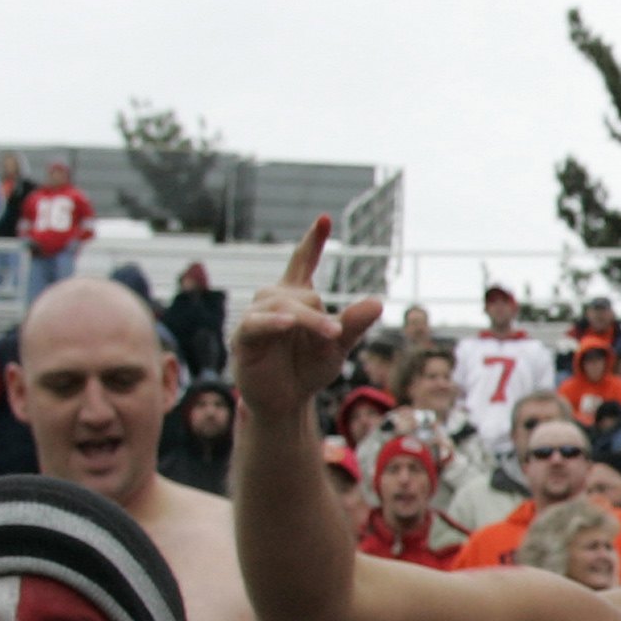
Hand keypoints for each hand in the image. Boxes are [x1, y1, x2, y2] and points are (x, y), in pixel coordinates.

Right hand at [233, 216, 382, 420]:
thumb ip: (353, 325)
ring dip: (306, 320)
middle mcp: (274, 301)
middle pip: (302, 294)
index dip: (313, 241)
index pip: (303, 262)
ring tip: (326, 335)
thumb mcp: (338, 347)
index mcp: (297, 298)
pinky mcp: (243, 338)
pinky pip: (256, 323)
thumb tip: (377, 302)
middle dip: (320, 315)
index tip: (325, 218)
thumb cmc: (308, 369)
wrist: (285, 401)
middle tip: (335, 335)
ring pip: (282, 306)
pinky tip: (287, 322)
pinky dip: (273, 322)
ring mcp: (257, 318)